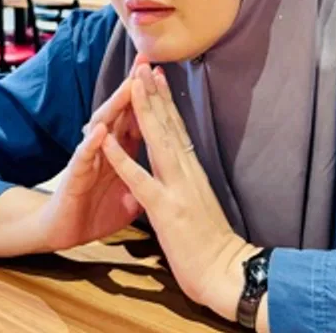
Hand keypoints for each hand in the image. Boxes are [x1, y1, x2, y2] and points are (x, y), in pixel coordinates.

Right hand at [38, 55, 146, 251]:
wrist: (63, 232)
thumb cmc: (95, 210)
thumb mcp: (130, 197)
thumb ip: (145, 181)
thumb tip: (166, 174)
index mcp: (121, 150)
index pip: (137, 116)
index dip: (150, 96)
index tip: (163, 73)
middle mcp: (105, 148)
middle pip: (120, 111)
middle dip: (132, 86)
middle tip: (144, 61)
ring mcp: (89, 158)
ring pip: (102, 125)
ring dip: (114, 106)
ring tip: (128, 87)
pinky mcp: (74, 176)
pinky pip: (83, 157)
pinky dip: (92, 144)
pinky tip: (100, 132)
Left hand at [101, 64, 260, 320]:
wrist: (228, 273)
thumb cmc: (212, 243)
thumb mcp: (200, 202)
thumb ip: (189, 179)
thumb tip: (182, 162)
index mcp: (193, 170)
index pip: (177, 127)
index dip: (166, 99)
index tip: (157, 75)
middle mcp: (187, 171)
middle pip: (168, 124)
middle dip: (154, 91)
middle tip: (144, 62)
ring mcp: (177, 187)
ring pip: (157, 140)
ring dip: (143, 109)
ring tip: (132, 83)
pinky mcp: (166, 208)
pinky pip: (139, 179)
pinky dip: (122, 157)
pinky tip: (108, 140)